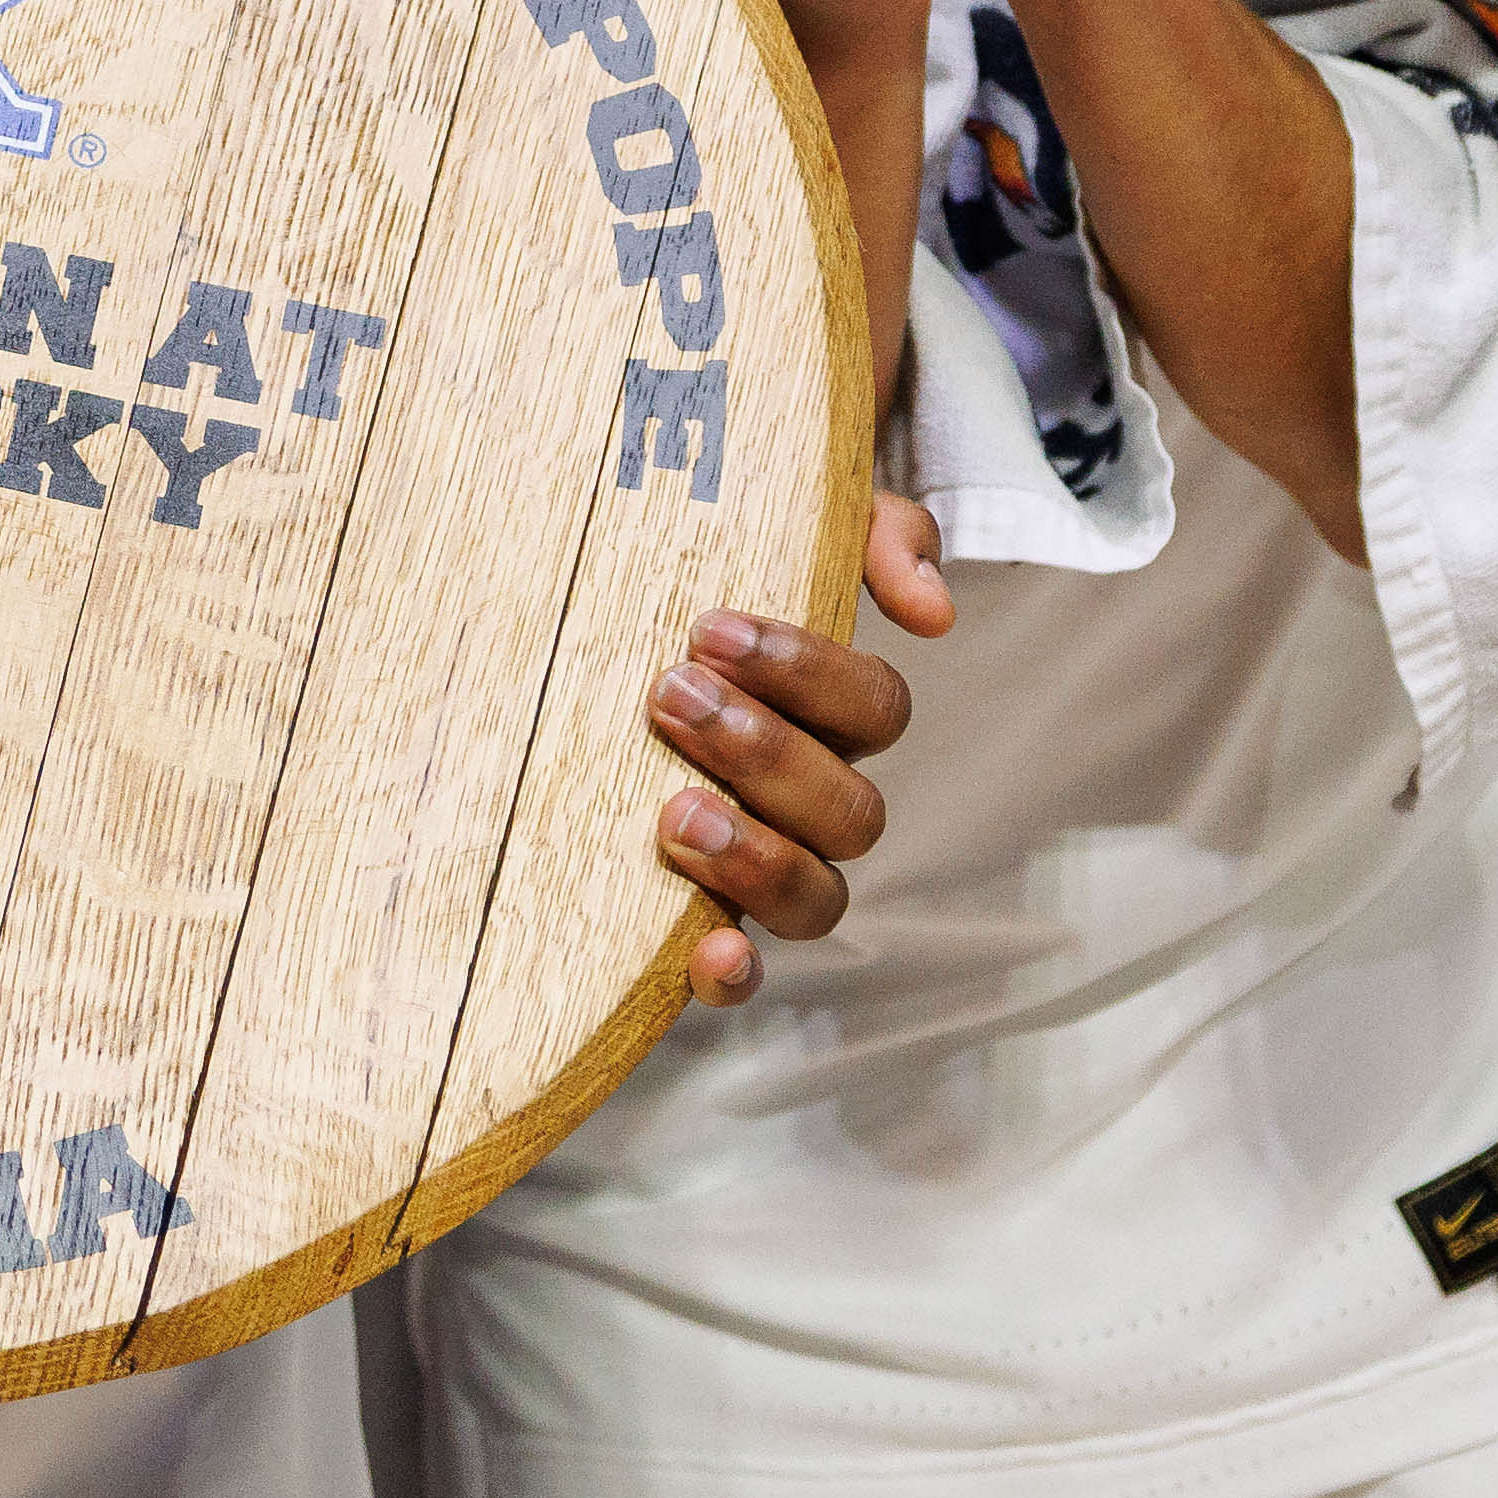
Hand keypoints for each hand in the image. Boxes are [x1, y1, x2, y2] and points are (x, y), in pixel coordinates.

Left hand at [652, 500, 947, 1002]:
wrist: (566, 628)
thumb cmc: (687, 576)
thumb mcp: (774, 526)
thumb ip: (871, 532)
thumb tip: (931, 609)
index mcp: (831, 716)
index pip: (873, 708)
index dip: (810, 673)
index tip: (709, 627)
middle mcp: (809, 801)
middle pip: (848, 809)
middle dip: (765, 752)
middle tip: (668, 693)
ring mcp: (759, 867)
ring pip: (814, 896)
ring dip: (756, 857)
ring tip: (674, 810)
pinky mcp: (692, 919)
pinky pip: (738, 971)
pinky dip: (732, 971)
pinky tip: (709, 951)